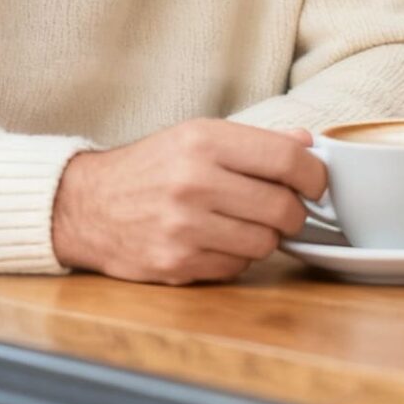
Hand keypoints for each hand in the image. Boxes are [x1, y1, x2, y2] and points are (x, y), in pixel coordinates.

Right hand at [50, 120, 326, 283]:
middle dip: (293, 212)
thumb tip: (307, 143)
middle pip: (283, 207)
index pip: (287, 160)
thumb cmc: (150, 169)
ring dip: (265, 237)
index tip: (316, 183)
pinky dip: (237, 257)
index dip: (315, 175)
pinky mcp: (177, 263)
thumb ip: (254, 142)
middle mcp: (194, 182)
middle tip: (282, 208)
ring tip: (244, 223)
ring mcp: (185, 227)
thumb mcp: (196, 136)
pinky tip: (217, 241)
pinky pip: (237, 267)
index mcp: (204, 142)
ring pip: (265, 243)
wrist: (87, 206)